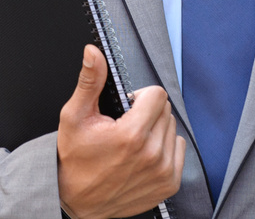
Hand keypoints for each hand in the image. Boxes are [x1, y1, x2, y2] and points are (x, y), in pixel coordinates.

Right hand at [57, 45, 184, 218]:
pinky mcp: (169, 184)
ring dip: (156, 129)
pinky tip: (144, 154)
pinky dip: (165, 147)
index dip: (140, 96)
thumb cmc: (75, 160)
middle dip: (147, 111)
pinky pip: (180, 149)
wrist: (79, 201)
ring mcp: (162, 171)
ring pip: (172, 128)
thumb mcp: (74, 117)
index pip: (157, 95)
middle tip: (126, 125)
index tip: (127, 106)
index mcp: (130, 135)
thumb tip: (93, 53)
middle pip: (165, 110)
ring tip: (133, 141)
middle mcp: (151, 154)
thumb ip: (89, 82)